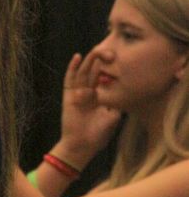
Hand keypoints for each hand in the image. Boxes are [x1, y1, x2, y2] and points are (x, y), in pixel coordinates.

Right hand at [59, 49, 120, 163]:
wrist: (82, 146)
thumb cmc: (97, 135)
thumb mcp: (114, 117)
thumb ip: (117, 104)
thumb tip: (128, 93)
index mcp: (98, 97)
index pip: (103, 78)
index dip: (109, 68)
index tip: (119, 59)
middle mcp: (87, 93)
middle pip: (93, 72)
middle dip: (101, 61)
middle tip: (111, 52)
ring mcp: (77, 93)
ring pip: (83, 72)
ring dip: (89, 61)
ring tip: (96, 50)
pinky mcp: (68, 96)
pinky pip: (69, 79)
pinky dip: (72, 68)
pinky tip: (77, 56)